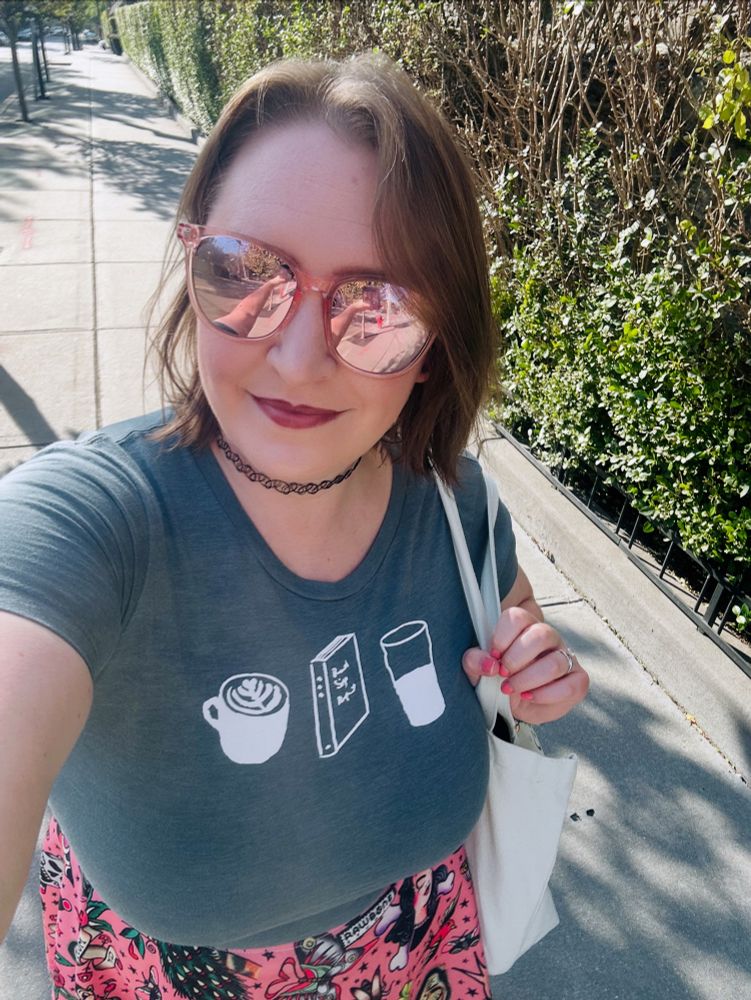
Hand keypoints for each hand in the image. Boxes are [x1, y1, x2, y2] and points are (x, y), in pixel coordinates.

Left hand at [462, 606, 588, 725]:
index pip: (518, 617)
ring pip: (555, 662)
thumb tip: (488, 662)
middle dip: (516, 659)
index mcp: (523, 626)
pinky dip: (546, 695)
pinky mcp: (577, 679)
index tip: (493, 655)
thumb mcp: (478, 671)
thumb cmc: (498, 679)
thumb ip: (475, 662)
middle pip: (540, 635)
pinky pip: (571, 685)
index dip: (503, 637)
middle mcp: (547, 637)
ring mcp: (565, 656)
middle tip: (502, 674)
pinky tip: (530, 696)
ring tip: (511, 688)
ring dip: (529, 679)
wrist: (513, 704)